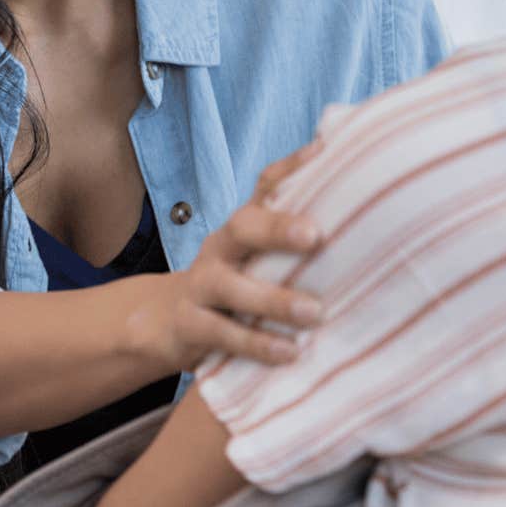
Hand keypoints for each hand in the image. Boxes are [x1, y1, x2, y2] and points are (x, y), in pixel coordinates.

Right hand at [131, 139, 326, 371]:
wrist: (164, 321)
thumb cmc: (231, 282)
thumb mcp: (254, 255)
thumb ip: (291, 231)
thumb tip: (340, 174)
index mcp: (242, 227)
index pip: (265, 186)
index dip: (291, 167)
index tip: (323, 153)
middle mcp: (220, 248)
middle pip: (243, 227)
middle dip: (277, 228)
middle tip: (315, 235)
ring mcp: (201, 285)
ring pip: (231, 287)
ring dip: (273, 300)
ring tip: (314, 313)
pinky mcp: (190, 325)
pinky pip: (223, 334)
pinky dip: (257, 344)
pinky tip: (289, 353)